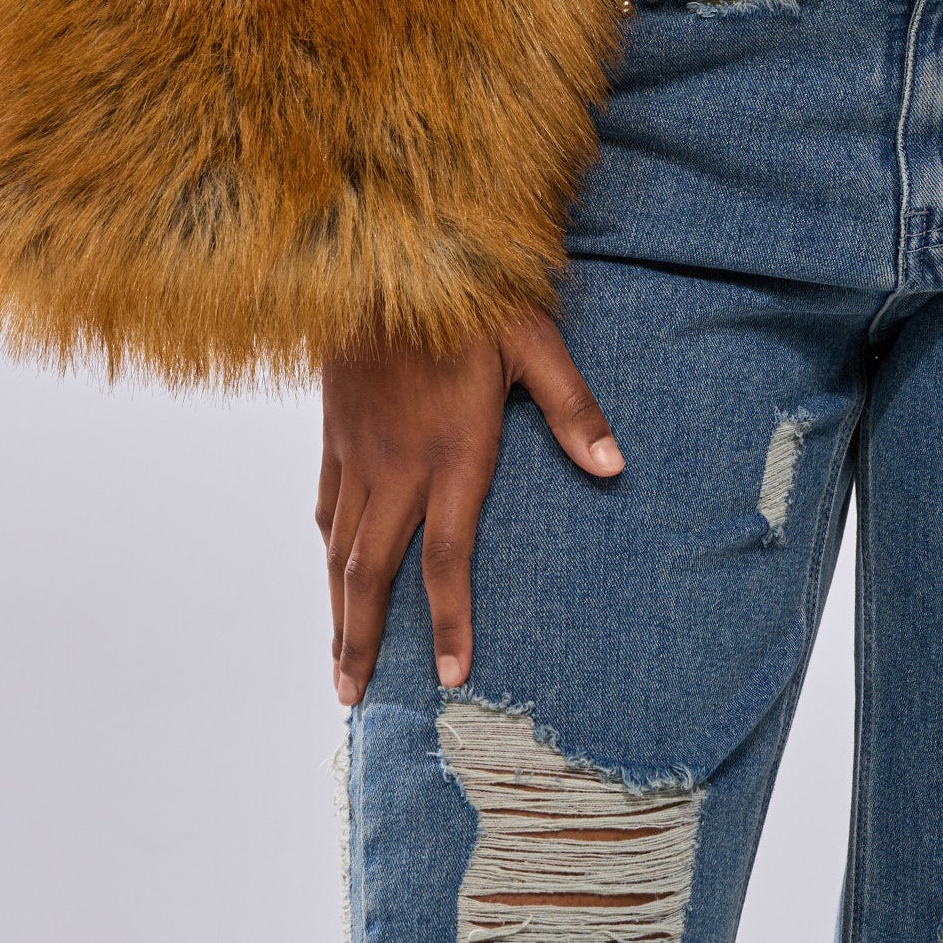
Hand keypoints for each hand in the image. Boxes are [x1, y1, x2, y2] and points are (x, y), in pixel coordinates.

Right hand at [315, 313, 622, 705]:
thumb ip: (573, 406)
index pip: (447, 558)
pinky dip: (327, 544)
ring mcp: (359, 446)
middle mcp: (397, 462)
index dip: (448, 621)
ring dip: (336, 606)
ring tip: (337, 658)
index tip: (450, 676)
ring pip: (340, 545)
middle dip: (361, 639)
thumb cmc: (470, 291)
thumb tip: (615, 465)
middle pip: (372, 571)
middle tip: (352, 697)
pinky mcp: (336, 424)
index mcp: (452, 451)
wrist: (382, 246)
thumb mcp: (534, 339)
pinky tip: (332, 563)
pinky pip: (326, 500)